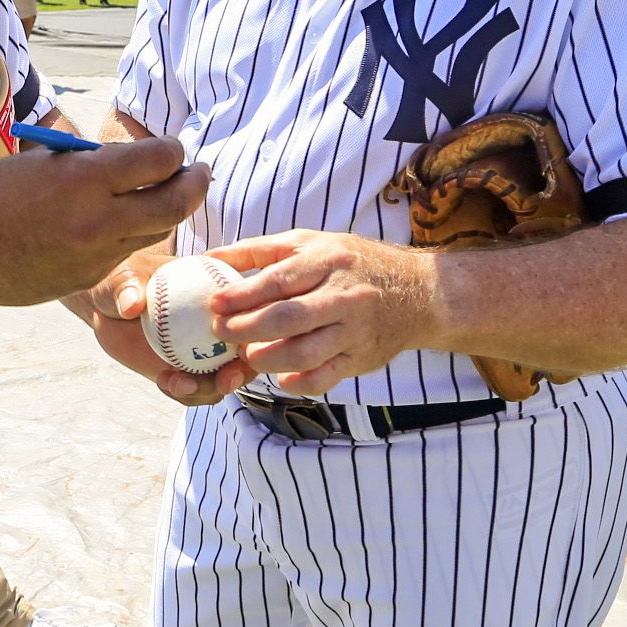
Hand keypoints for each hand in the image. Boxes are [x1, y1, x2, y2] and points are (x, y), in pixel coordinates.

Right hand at [0, 138, 207, 305]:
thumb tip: (124, 158)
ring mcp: (96, 255)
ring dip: (168, 211)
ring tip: (170, 195)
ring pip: (155, 232)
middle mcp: (98, 219)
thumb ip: (87, 161)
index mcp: (83, 178)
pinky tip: (118, 224)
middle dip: (196, 184)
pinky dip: (129, 236)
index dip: (173, 150)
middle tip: (201, 172)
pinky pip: (123, 254)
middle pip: (175, 203)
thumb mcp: (40, 162)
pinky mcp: (87, 279)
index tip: (174, 148)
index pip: (158, 160)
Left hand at [80, 252, 254, 404]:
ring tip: (178, 383)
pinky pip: (196, 389)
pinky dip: (186, 392)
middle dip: (242, 370)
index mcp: (216, 291)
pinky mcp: (188, 371)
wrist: (105, 307)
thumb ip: (127, 289)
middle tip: (224, 381)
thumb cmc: (117, 281)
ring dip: (209, 387)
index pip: (244, 310)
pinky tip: (165, 383)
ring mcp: (205, 350)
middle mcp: (218, 323)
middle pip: (244, 352)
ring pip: (222, 377)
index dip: (249, 328)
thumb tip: (131, 305)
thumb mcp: (120, 278)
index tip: (236, 343)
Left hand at [204, 230, 439, 396]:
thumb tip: (208, 258)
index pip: (279, 281)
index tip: (214, 304)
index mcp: (327, 261)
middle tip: (220, 333)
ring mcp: (354, 331)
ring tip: (245, 355)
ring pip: (304, 353)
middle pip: (288, 319)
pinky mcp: (361, 359)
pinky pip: (326, 378)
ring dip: (266, 359)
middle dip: (247, 329)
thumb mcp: (309, 243)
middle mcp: (343, 297)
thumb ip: (258, 250)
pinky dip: (298, 383)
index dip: (242, 295)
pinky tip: (279, 377)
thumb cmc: (350, 263)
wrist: (417, 292)